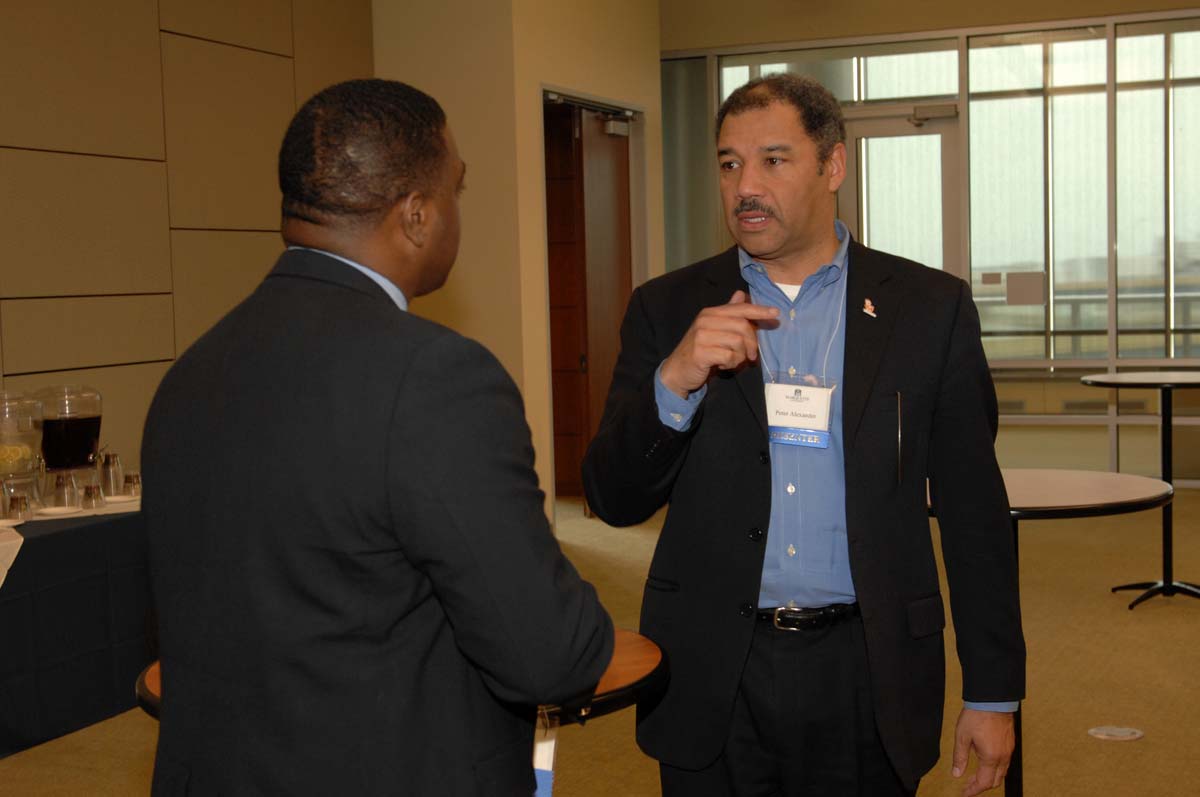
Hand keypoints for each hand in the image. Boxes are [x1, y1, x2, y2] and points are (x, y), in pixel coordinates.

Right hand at [659, 291, 778, 397]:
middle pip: (742, 326)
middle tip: (752, 355)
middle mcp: (705, 321)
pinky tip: (723, 366)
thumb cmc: (699, 350)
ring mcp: (701, 336)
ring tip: (732, 361)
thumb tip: (740, 294)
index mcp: (710, 313)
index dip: (759, 310)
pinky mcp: (701, 352)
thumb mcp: (713, 330)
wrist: (677, 370)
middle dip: (752, 343)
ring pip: (737, 342)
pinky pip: (729, 356)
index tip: (776, 313)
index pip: (739, 308)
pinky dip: (731, 364)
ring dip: (740, 356)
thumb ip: (728, 313)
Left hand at [951, 708, 1014, 795]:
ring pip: (1001, 772)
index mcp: (991, 757)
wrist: (992, 700)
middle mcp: (1003, 757)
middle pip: (995, 781)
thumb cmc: (977, 716)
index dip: (973, 790)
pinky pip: (1004, 763)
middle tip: (968, 786)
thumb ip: (959, 757)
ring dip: (989, 777)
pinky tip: (984, 761)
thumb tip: (957, 774)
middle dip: (981, 786)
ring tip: (974, 775)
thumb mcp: (962, 737)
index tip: (965, 793)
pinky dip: (994, 768)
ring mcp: (1009, 750)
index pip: (984, 783)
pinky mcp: (1010, 743)